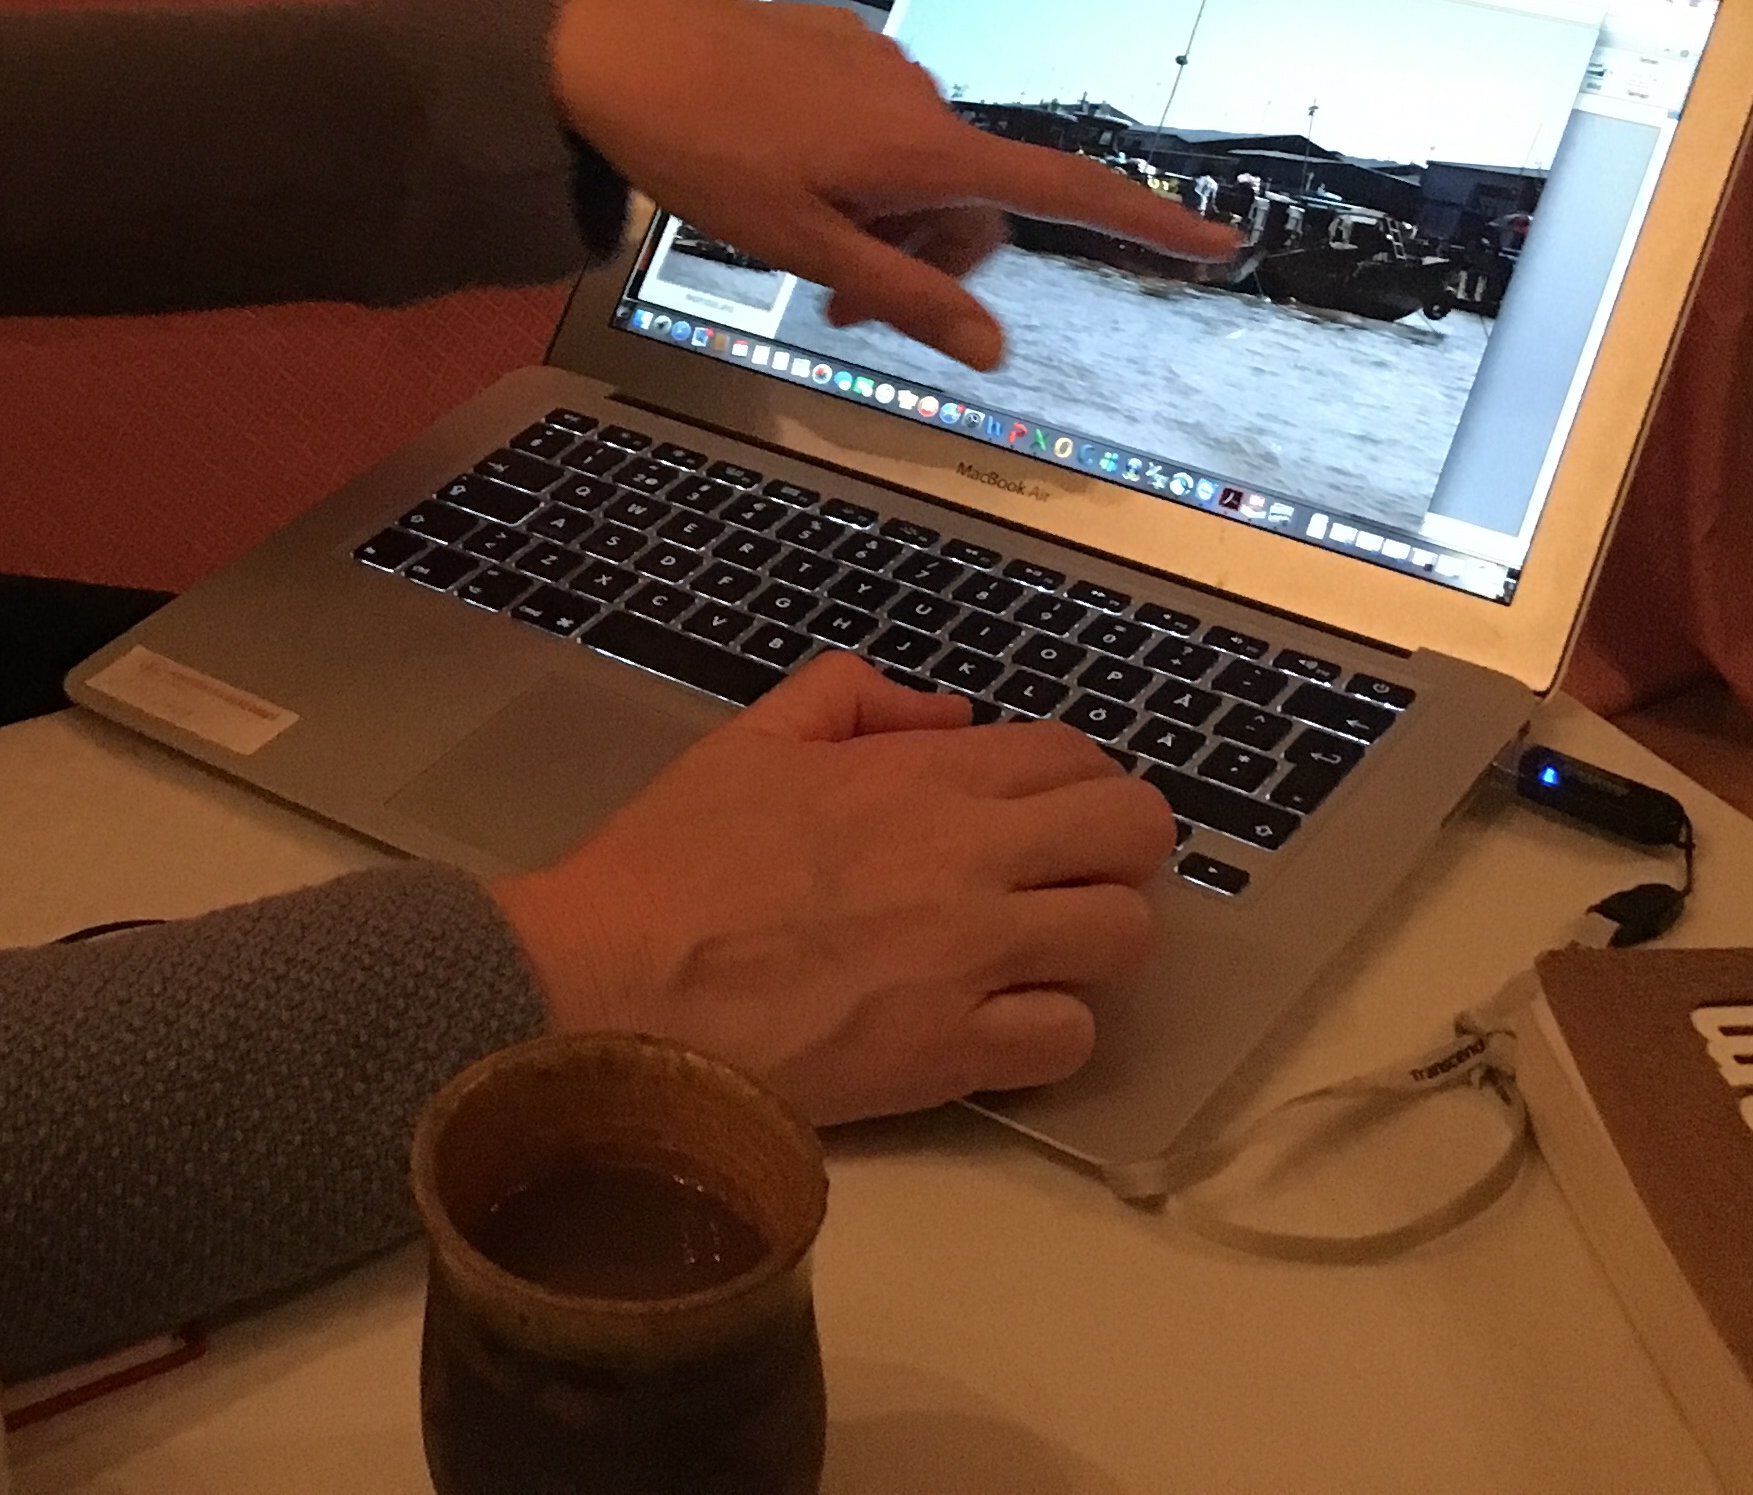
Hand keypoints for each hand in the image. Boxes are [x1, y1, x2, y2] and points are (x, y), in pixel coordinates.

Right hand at [490, 655, 1170, 1120]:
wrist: (616, 983)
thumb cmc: (669, 864)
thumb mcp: (748, 741)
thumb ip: (848, 698)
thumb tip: (943, 714)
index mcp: (922, 776)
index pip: (1075, 754)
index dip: (1073, 778)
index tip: (1041, 807)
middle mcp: (971, 857)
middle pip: (1135, 832)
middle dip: (1115, 846)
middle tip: (1063, 873)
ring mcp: (974, 959)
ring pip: (1125, 936)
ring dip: (1092, 940)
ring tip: (1036, 953)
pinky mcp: (958, 1053)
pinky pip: (1070, 1040)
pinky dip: (1048, 1032)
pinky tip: (997, 1023)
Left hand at [547, 0, 1237, 369]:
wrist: (617, 54)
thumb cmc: (707, 158)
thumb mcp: (804, 250)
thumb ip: (904, 297)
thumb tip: (994, 350)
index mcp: (924, 149)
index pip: (1061, 190)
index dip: (1144, 221)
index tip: (1216, 244)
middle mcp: (919, 96)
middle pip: (972, 200)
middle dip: (925, 257)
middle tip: (834, 306)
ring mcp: (879, 63)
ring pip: (917, 165)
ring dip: (880, 214)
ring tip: (793, 235)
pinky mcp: (839, 42)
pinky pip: (875, 120)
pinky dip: (852, 163)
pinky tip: (778, 167)